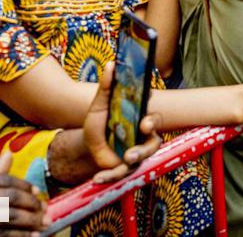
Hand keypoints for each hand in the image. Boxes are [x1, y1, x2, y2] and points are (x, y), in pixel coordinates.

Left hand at [83, 63, 163, 184]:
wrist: (88, 147)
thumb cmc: (100, 124)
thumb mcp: (99, 105)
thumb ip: (107, 87)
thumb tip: (112, 64)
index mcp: (140, 119)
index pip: (152, 116)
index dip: (153, 116)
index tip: (147, 112)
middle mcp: (142, 136)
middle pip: (154, 138)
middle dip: (150, 134)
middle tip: (144, 127)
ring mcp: (136, 153)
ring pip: (143, 156)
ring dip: (137, 156)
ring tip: (126, 157)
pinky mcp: (125, 168)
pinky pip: (121, 172)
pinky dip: (109, 175)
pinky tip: (97, 178)